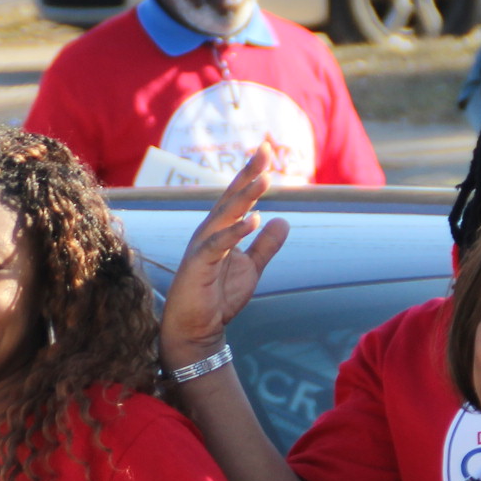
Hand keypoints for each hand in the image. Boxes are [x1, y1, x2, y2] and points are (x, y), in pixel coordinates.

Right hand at [161, 146, 288, 371]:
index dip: (253, 174)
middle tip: (266, 150)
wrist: (197, 330)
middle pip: (231, 197)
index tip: (269, 150)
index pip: (239, 197)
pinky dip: (235, 232)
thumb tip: (283, 220)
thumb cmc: (218, 298)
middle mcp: (209, 232)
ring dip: (245, 197)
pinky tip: (253, 220)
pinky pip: (218, 244)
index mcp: (221, 230)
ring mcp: (202, 246)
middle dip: (249, 173)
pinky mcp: (198, 264)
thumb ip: (265, 245)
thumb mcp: (251, 268)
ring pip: (225, 215)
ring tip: (265, 179)